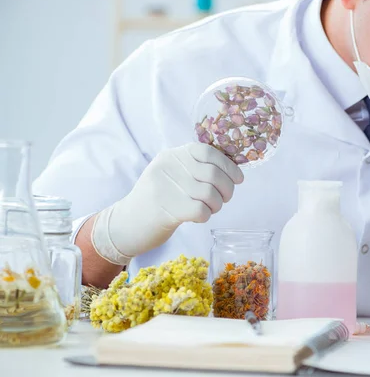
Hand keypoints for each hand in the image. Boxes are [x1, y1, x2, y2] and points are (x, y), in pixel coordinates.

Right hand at [92, 143, 243, 263]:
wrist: (124, 225)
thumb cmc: (156, 200)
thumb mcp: (171, 174)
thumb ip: (194, 168)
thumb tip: (231, 171)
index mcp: (172, 155)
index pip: (208, 152)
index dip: (228, 166)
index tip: (238, 179)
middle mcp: (168, 167)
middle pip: (213, 174)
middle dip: (227, 189)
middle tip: (224, 199)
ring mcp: (166, 187)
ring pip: (210, 194)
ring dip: (217, 205)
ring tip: (210, 209)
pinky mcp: (167, 210)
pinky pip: (201, 211)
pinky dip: (206, 215)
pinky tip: (199, 217)